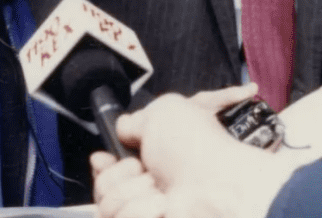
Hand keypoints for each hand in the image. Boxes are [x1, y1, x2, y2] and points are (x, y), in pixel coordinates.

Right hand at [97, 84, 293, 217]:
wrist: (219, 188)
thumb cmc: (197, 148)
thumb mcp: (161, 113)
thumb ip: (133, 121)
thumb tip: (121, 130)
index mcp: (152, 158)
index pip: (108, 167)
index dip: (103, 164)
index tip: (104, 159)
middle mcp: (147, 185)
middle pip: (101, 184)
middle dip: (117, 174)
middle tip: (142, 169)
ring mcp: (145, 208)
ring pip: (105, 203)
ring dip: (130, 192)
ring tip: (159, 191)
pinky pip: (116, 217)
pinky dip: (137, 210)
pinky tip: (162, 206)